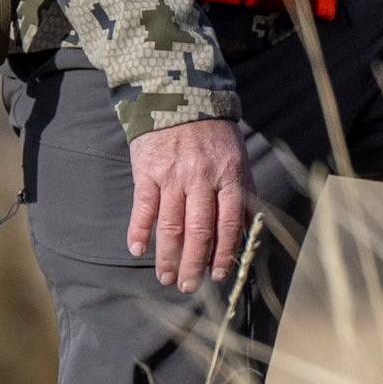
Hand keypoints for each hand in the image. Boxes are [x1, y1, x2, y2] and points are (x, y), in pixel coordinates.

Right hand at [128, 118, 253, 291]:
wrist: (181, 96)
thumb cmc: (214, 135)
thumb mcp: (237, 158)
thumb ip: (242, 194)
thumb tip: (244, 235)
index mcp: (229, 175)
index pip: (229, 223)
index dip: (223, 253)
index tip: (218, 276)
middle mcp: (202, 177)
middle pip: (199, 230)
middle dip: (193, 264)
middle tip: (187, 287)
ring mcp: (173, 175)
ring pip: (171, 224)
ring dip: (167, 256)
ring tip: (165, 277)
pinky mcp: (148, 170)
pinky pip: (143, 206)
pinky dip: (139, 230)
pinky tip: (137, 249)